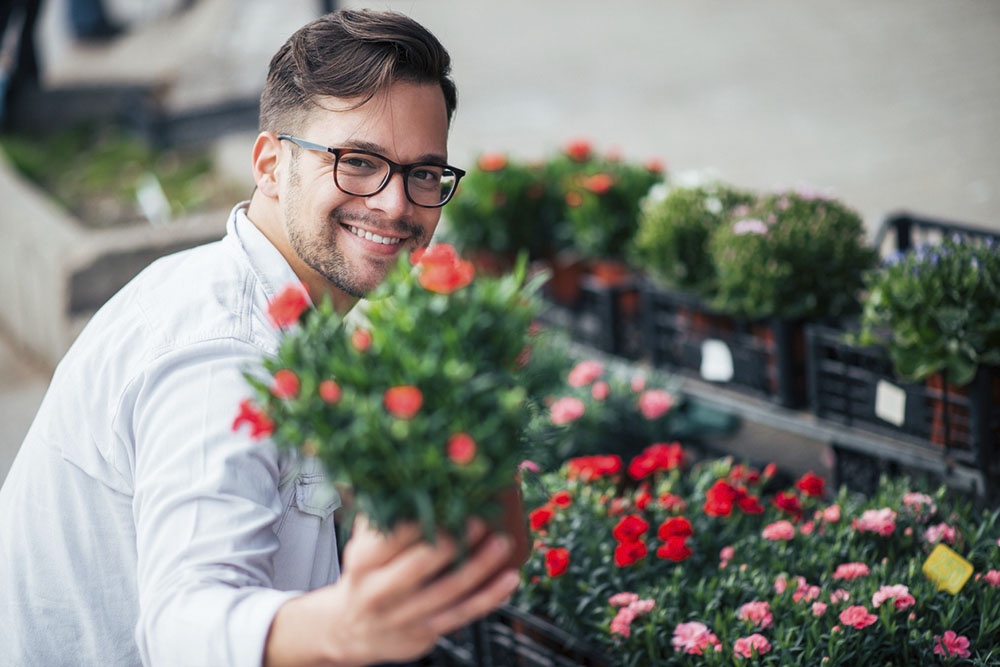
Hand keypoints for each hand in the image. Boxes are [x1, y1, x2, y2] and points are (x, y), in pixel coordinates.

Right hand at [263, 517, 520, 665]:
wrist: (351, 629)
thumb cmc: (366, 574)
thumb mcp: (363, 544)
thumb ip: (384, 514)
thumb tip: (412, 477)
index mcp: (362, 562)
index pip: (392, 536)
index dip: (420, 518)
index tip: (447, 497)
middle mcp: (379, 591)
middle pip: (421, 564)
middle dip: (454, 540)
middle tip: (482, 518)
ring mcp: (403, 616)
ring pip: (448, 590)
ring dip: (480, 566)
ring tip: (503, 542)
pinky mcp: (424, 632)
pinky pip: (463, 614)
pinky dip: (490, 597)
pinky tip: (510, 578)